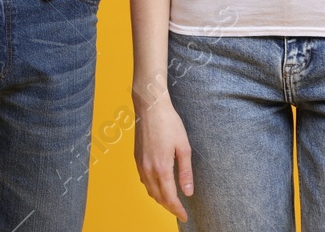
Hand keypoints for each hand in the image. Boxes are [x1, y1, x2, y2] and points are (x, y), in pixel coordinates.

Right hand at [134, 99, 193, 220]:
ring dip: (160, 199)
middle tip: (180, 212)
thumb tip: (188, 192)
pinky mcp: (137, 158)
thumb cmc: (169, 123)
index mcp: (162, 168)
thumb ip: (185, 172)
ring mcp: (140, 164)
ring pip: (149, 190)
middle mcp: (148, 169)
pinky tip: (159, 186)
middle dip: (169, 207)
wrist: (150, 107)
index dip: (177, 210)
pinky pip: (144, 181)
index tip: (184, 216)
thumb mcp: (184, 147)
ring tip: (171, 202)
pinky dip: (152, 189)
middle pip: (158, 197)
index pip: (169, 198)